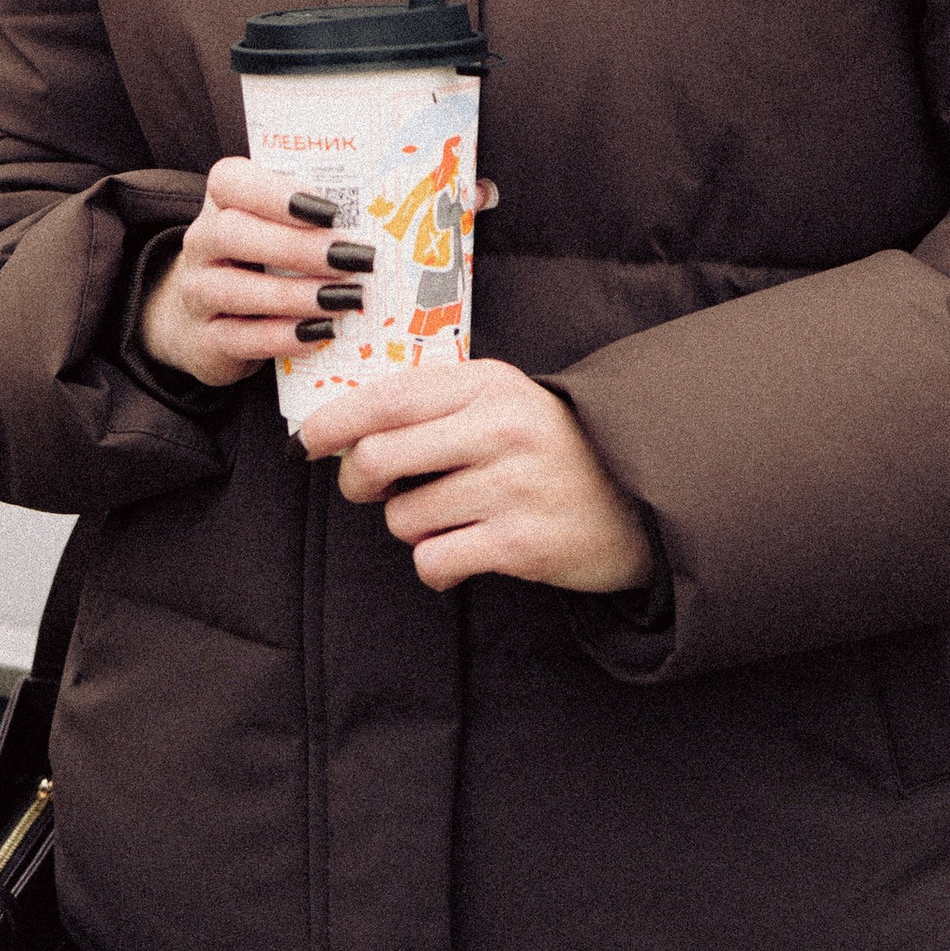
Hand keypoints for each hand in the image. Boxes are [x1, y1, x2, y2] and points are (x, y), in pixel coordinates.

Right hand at [139, 159, 502, 393]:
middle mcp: (204, 238)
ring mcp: (197, 291)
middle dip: (297, 248)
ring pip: (234, 289)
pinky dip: (280, 338)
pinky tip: (321, 336)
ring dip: (294, 296)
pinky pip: (237, 337)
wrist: (212, 319)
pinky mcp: (205, 340)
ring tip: (346, 301)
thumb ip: (390, 205)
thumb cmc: (282, 262)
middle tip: (355, 261)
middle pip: (234, 233)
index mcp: (230, 197)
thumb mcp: (315, 228)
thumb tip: (480, 191)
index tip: (330, 209)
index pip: (233, 180)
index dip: (275, 191)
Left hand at [299, 361, 655, 596]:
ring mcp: (512, 487)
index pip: (387, 398)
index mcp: (488, 385)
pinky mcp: (521, 543)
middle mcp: (499, 429)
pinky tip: (461, 553)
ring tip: (448, 518)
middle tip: (367, 489)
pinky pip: (434, 561)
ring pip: (403, 517)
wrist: (643, 497)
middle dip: (356, 481)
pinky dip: (435, 565)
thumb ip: (436, 404)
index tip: (306, 441)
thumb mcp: (503, 401)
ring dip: (409, 526)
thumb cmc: (553, 447)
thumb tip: (345, 427)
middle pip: (379, 458)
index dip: (334, 422)